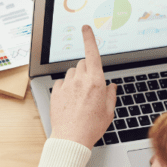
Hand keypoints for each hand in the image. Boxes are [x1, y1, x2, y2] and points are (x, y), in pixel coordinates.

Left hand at [49, 25, 116, 148]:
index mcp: (96, 82)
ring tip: (79, 97)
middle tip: (90, 85)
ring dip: (76, 79)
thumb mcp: (109, 111)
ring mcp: (66, 85)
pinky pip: (61, 82)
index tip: (86, 27)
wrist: (72, 138)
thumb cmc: (92, 126)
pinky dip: (66, 87)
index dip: (89, 38)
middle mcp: (80, 80)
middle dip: (87, 69)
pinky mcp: (55, 91)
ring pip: (71, 72)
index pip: (92, 53)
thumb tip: (110, 85)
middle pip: (82, 63)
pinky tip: (69, 100)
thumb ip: (110, 95)